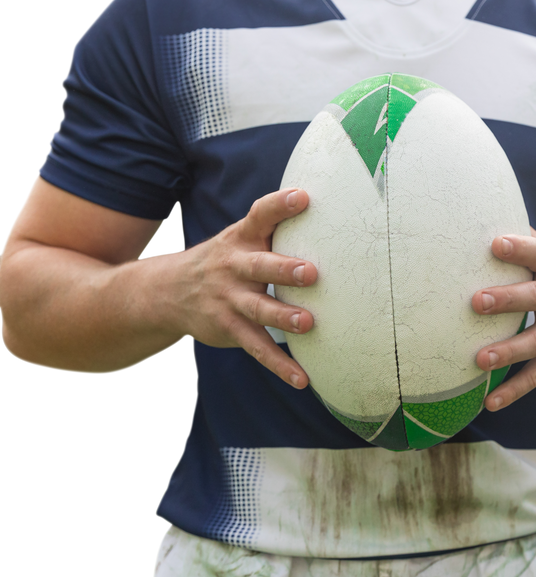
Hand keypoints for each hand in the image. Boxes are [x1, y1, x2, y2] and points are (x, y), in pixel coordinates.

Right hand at [174, 188, 317, 387]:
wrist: (166, 292)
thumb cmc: (227, 260)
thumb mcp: (241, 238)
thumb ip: (274, 226)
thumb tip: (327, 208)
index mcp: (241, 239)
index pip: (260, 216)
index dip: (280, 206)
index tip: (303, 197)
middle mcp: (234, 267)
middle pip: (259, 266)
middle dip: (284, 269)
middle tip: (311, 273)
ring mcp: (229, 299)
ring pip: (258, 309)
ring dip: (283, 317)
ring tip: (307, 323)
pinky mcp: (229, 328)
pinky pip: (258, 348)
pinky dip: (280, 365)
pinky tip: (302, 379)